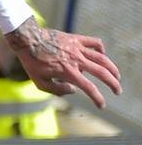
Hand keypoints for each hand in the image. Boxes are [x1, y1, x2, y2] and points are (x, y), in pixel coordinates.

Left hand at [7, 24, 122, 106]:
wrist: (28, 39)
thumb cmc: (31, 62)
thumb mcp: (39, 82)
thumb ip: (57, 90)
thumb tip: (74, 90)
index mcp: (68, 72)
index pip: (89, 88)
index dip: (98, 98)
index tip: (102, 105)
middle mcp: (76, 60)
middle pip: (102, 73)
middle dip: (113, 84)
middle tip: (117, 91)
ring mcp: (78, 48)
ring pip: (102, 58)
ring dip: (112, 68)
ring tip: (117, 76)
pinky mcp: (76, 39)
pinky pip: (94, 42)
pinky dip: (101, 49)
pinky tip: (102, 54)